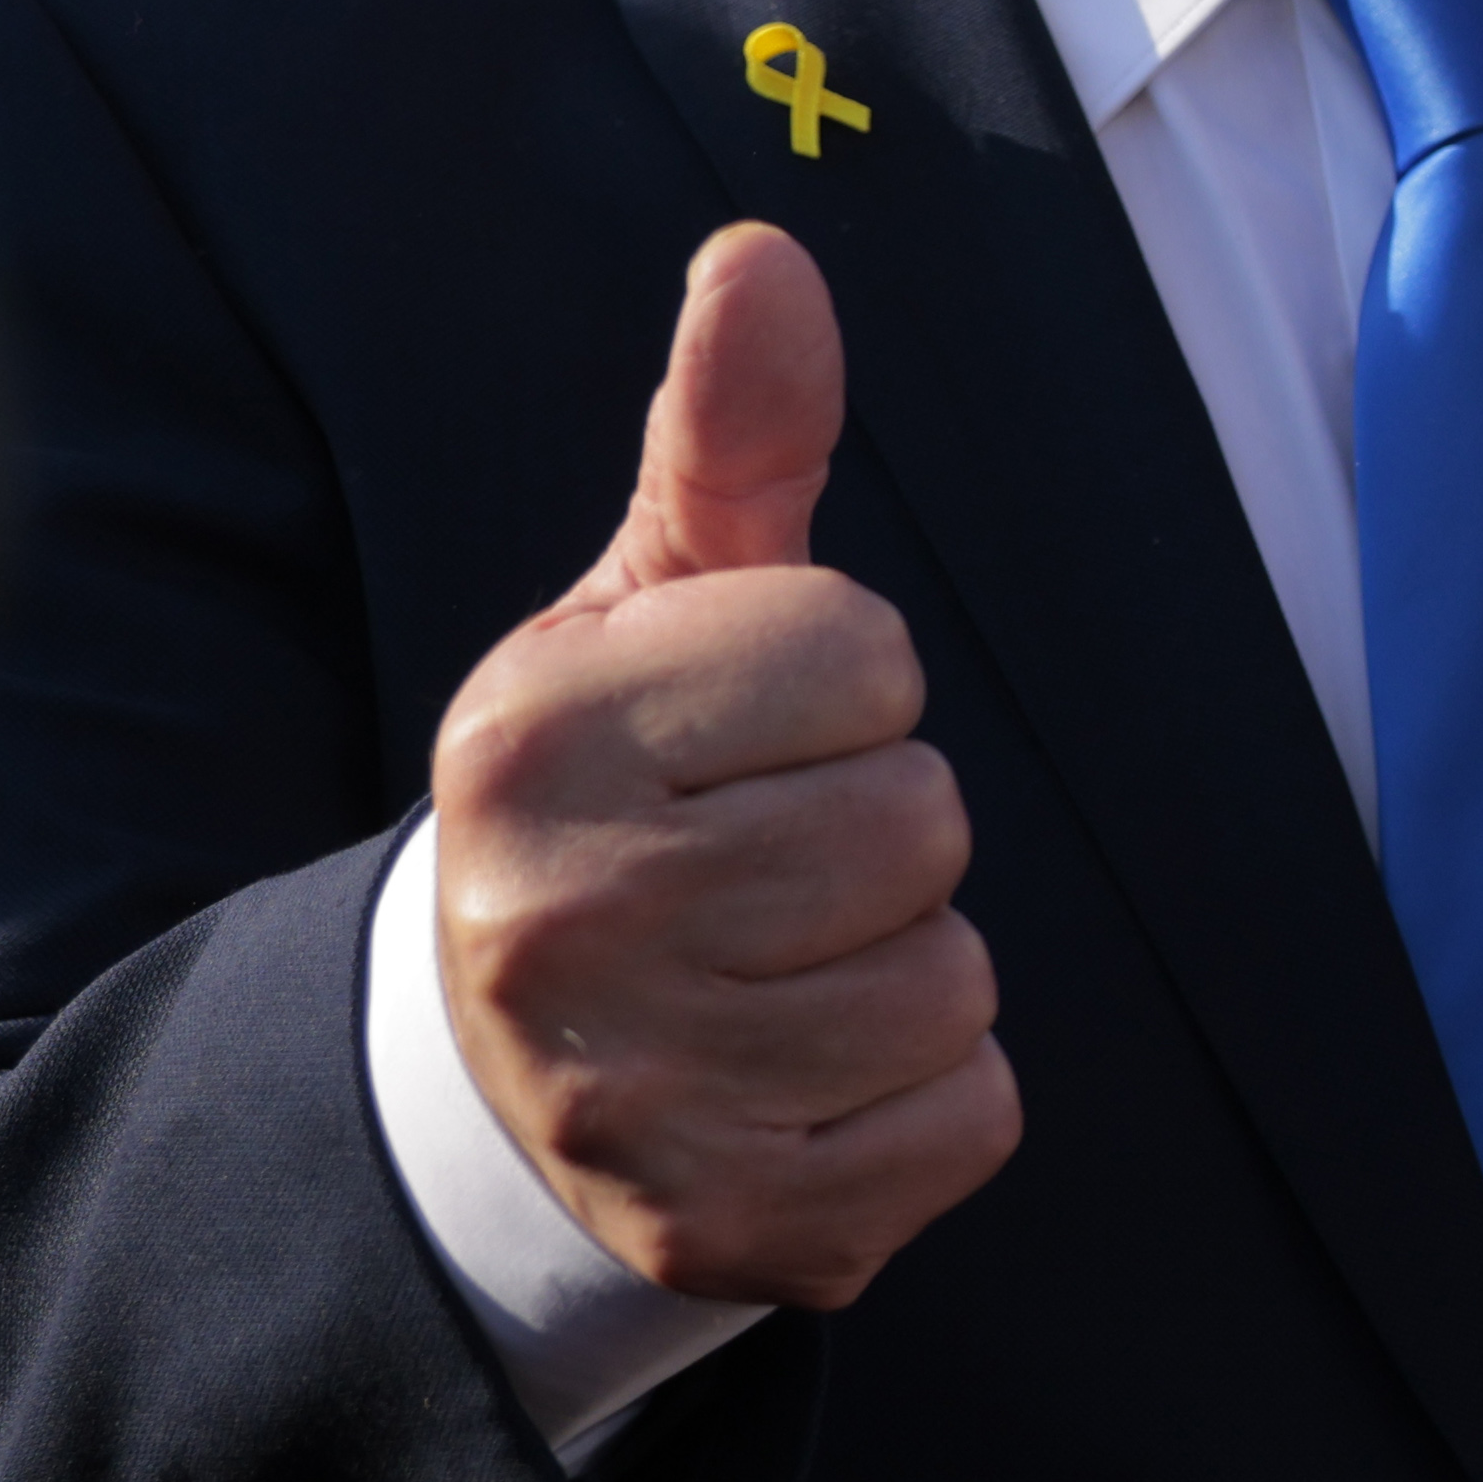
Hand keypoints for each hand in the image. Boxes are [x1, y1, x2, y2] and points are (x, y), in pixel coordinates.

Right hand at [427, 221, 1016, 1306]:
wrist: (509, 1076)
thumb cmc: (631, 792)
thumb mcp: (659, 604)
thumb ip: (732, 434)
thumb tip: (765, 250)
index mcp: (531, 740)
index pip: (868, 657)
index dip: (844, 685)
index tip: (747, 736)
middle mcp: (555, 923)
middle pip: (924, 822)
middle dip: (882, 830)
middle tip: (766, 866)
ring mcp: (634, 1098)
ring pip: (957, 979)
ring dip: (909, 971)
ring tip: (781, 975)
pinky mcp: (725, 1232)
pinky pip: (972, 1118)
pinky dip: (930, 1105)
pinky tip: (810, 1085)